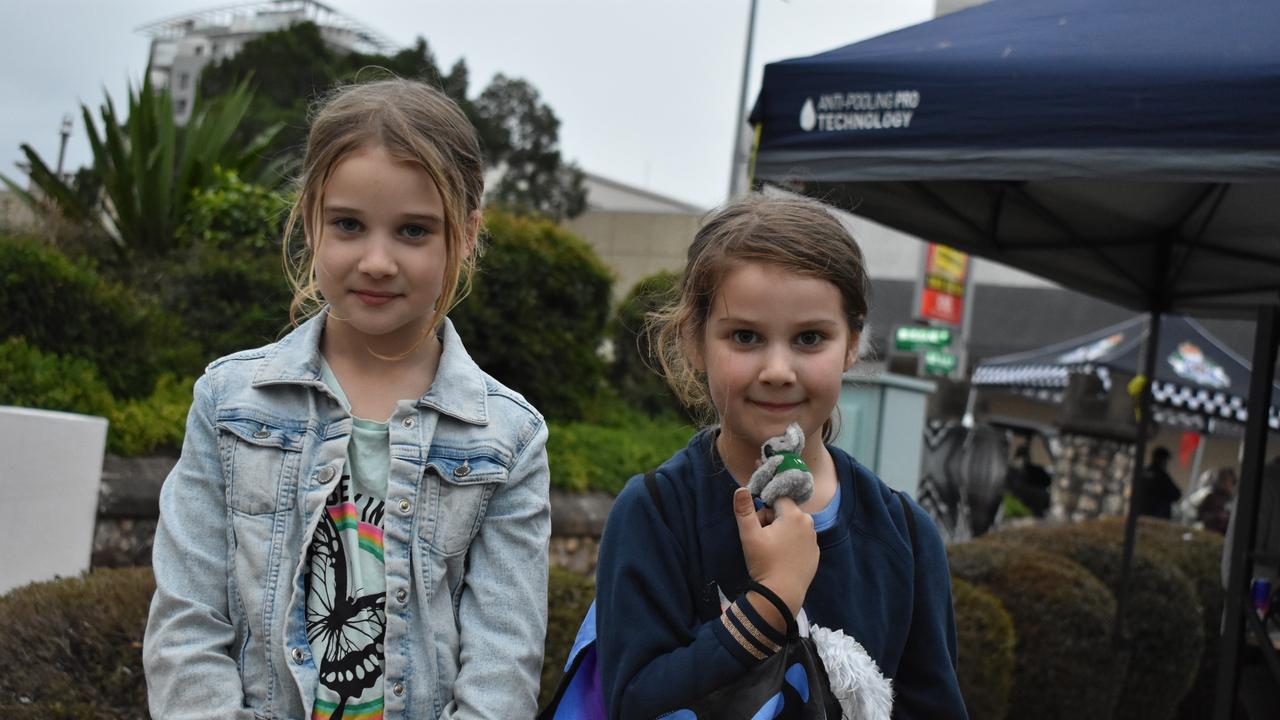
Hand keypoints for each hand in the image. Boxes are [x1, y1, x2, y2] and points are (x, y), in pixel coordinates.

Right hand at [733, 488, 817, 622]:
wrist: (781, 594)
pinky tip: (783, 559)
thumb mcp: (749, 535)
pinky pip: (800, 541)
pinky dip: (791, 545)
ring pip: (794, 527)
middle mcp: (808, 524)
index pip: (777, 499)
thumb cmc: (764, 562)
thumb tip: (740, 488)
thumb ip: (744, 510)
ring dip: (782, 533)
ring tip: (773, 552)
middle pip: (786, 512)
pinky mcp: (815, 554)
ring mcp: (814, 540)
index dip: (765, 511)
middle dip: (773, 521)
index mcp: (794, 515)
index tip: (759, 527)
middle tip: (763, 541)